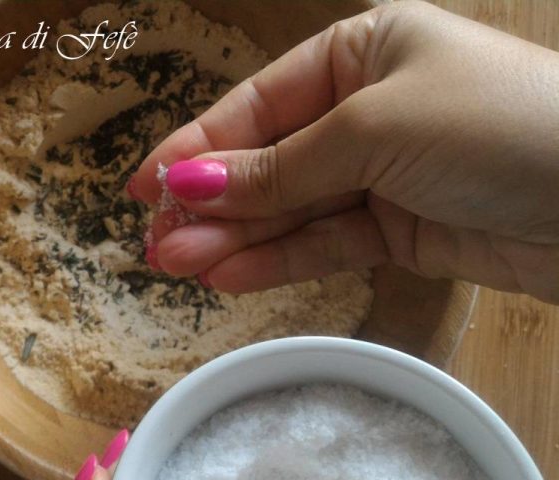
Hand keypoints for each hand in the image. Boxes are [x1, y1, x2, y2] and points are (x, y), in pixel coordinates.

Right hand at [130, 1, 558, 303]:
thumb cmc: (491, 126)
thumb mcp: (371, 131)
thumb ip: (276, 169)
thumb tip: (185, 187)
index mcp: (360, 52)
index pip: (257, 105)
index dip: (195, 149)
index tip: (140, 189)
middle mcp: (364, 108)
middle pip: (266, 161)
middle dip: (210, 203)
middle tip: (154, 246)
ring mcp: (382, 172)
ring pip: (289, 209)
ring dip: (233, 238)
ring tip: (177, 267)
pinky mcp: (400, 229)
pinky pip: (324, 243)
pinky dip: (277, 261)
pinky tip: (228, 277)